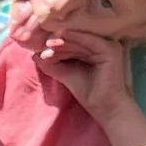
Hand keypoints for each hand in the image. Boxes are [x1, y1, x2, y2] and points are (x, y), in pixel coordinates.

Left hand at [30, 29, 145, 139]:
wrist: (104, 109)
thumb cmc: (88, 93)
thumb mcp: (65, 74)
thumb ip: (52, 64)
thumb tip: (34, 55)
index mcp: (93, 49)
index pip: (72, 42)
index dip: (54, 43)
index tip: (37, 46)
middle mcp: (102, 44)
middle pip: (75, 39)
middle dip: (56, 42)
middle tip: (39, 45)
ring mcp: (108, 45)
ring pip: (80, 39)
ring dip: (62, 41)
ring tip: (46, 45)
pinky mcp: (111, 49)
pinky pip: (89, 40)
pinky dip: (74, 38)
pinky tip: (60, 36)